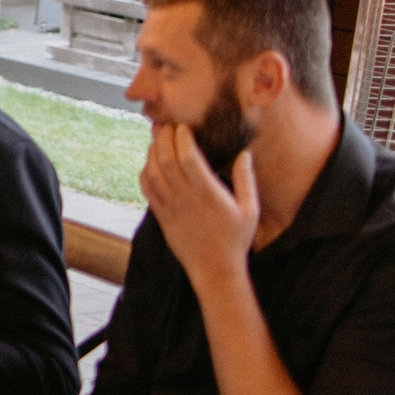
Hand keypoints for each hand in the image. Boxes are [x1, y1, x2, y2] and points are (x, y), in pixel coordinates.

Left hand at [142, 122, 259, 285]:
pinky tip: (150, 162)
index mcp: (208, 195)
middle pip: (166, 161)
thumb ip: (246, 180)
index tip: (183, 126)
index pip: (189, 159)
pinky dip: (145, 172)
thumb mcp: (250, 210)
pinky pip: (147, 190)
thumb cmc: (236, 239)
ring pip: (153, 173)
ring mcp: (170, 208)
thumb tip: (244, 154)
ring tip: (156, 138)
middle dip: (162, 138)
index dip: (182, 139)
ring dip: (151, 152)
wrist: (215, 270)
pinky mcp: (161, 217)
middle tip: (164, 124)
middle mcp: (186, 199)